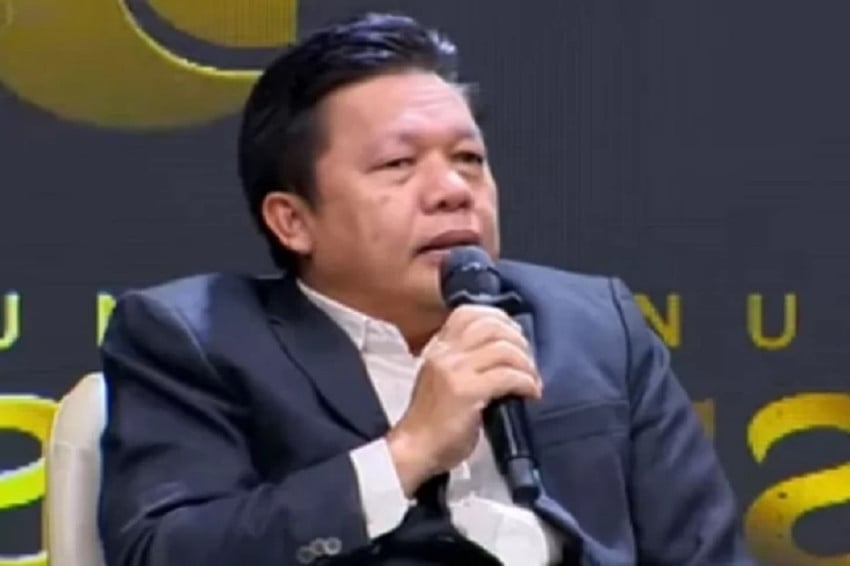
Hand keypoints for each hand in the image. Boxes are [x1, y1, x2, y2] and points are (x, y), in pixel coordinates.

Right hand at [386, 305, 541, 496]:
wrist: (415, 449)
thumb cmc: (431, 421)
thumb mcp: (441, 378)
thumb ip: (462, 361)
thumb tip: (501, 351)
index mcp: (438, 347)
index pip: (469, 313)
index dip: (498, 318)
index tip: (515, 336)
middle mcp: (445, 353)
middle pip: (492, 326)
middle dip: (518, 340)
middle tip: (528, 361)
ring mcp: (455, 370)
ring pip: (504, 349)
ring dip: (526, 363)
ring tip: (532, 379)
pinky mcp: (467, 392)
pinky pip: (508, 376)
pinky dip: (526, 382)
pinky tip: (530, 393)